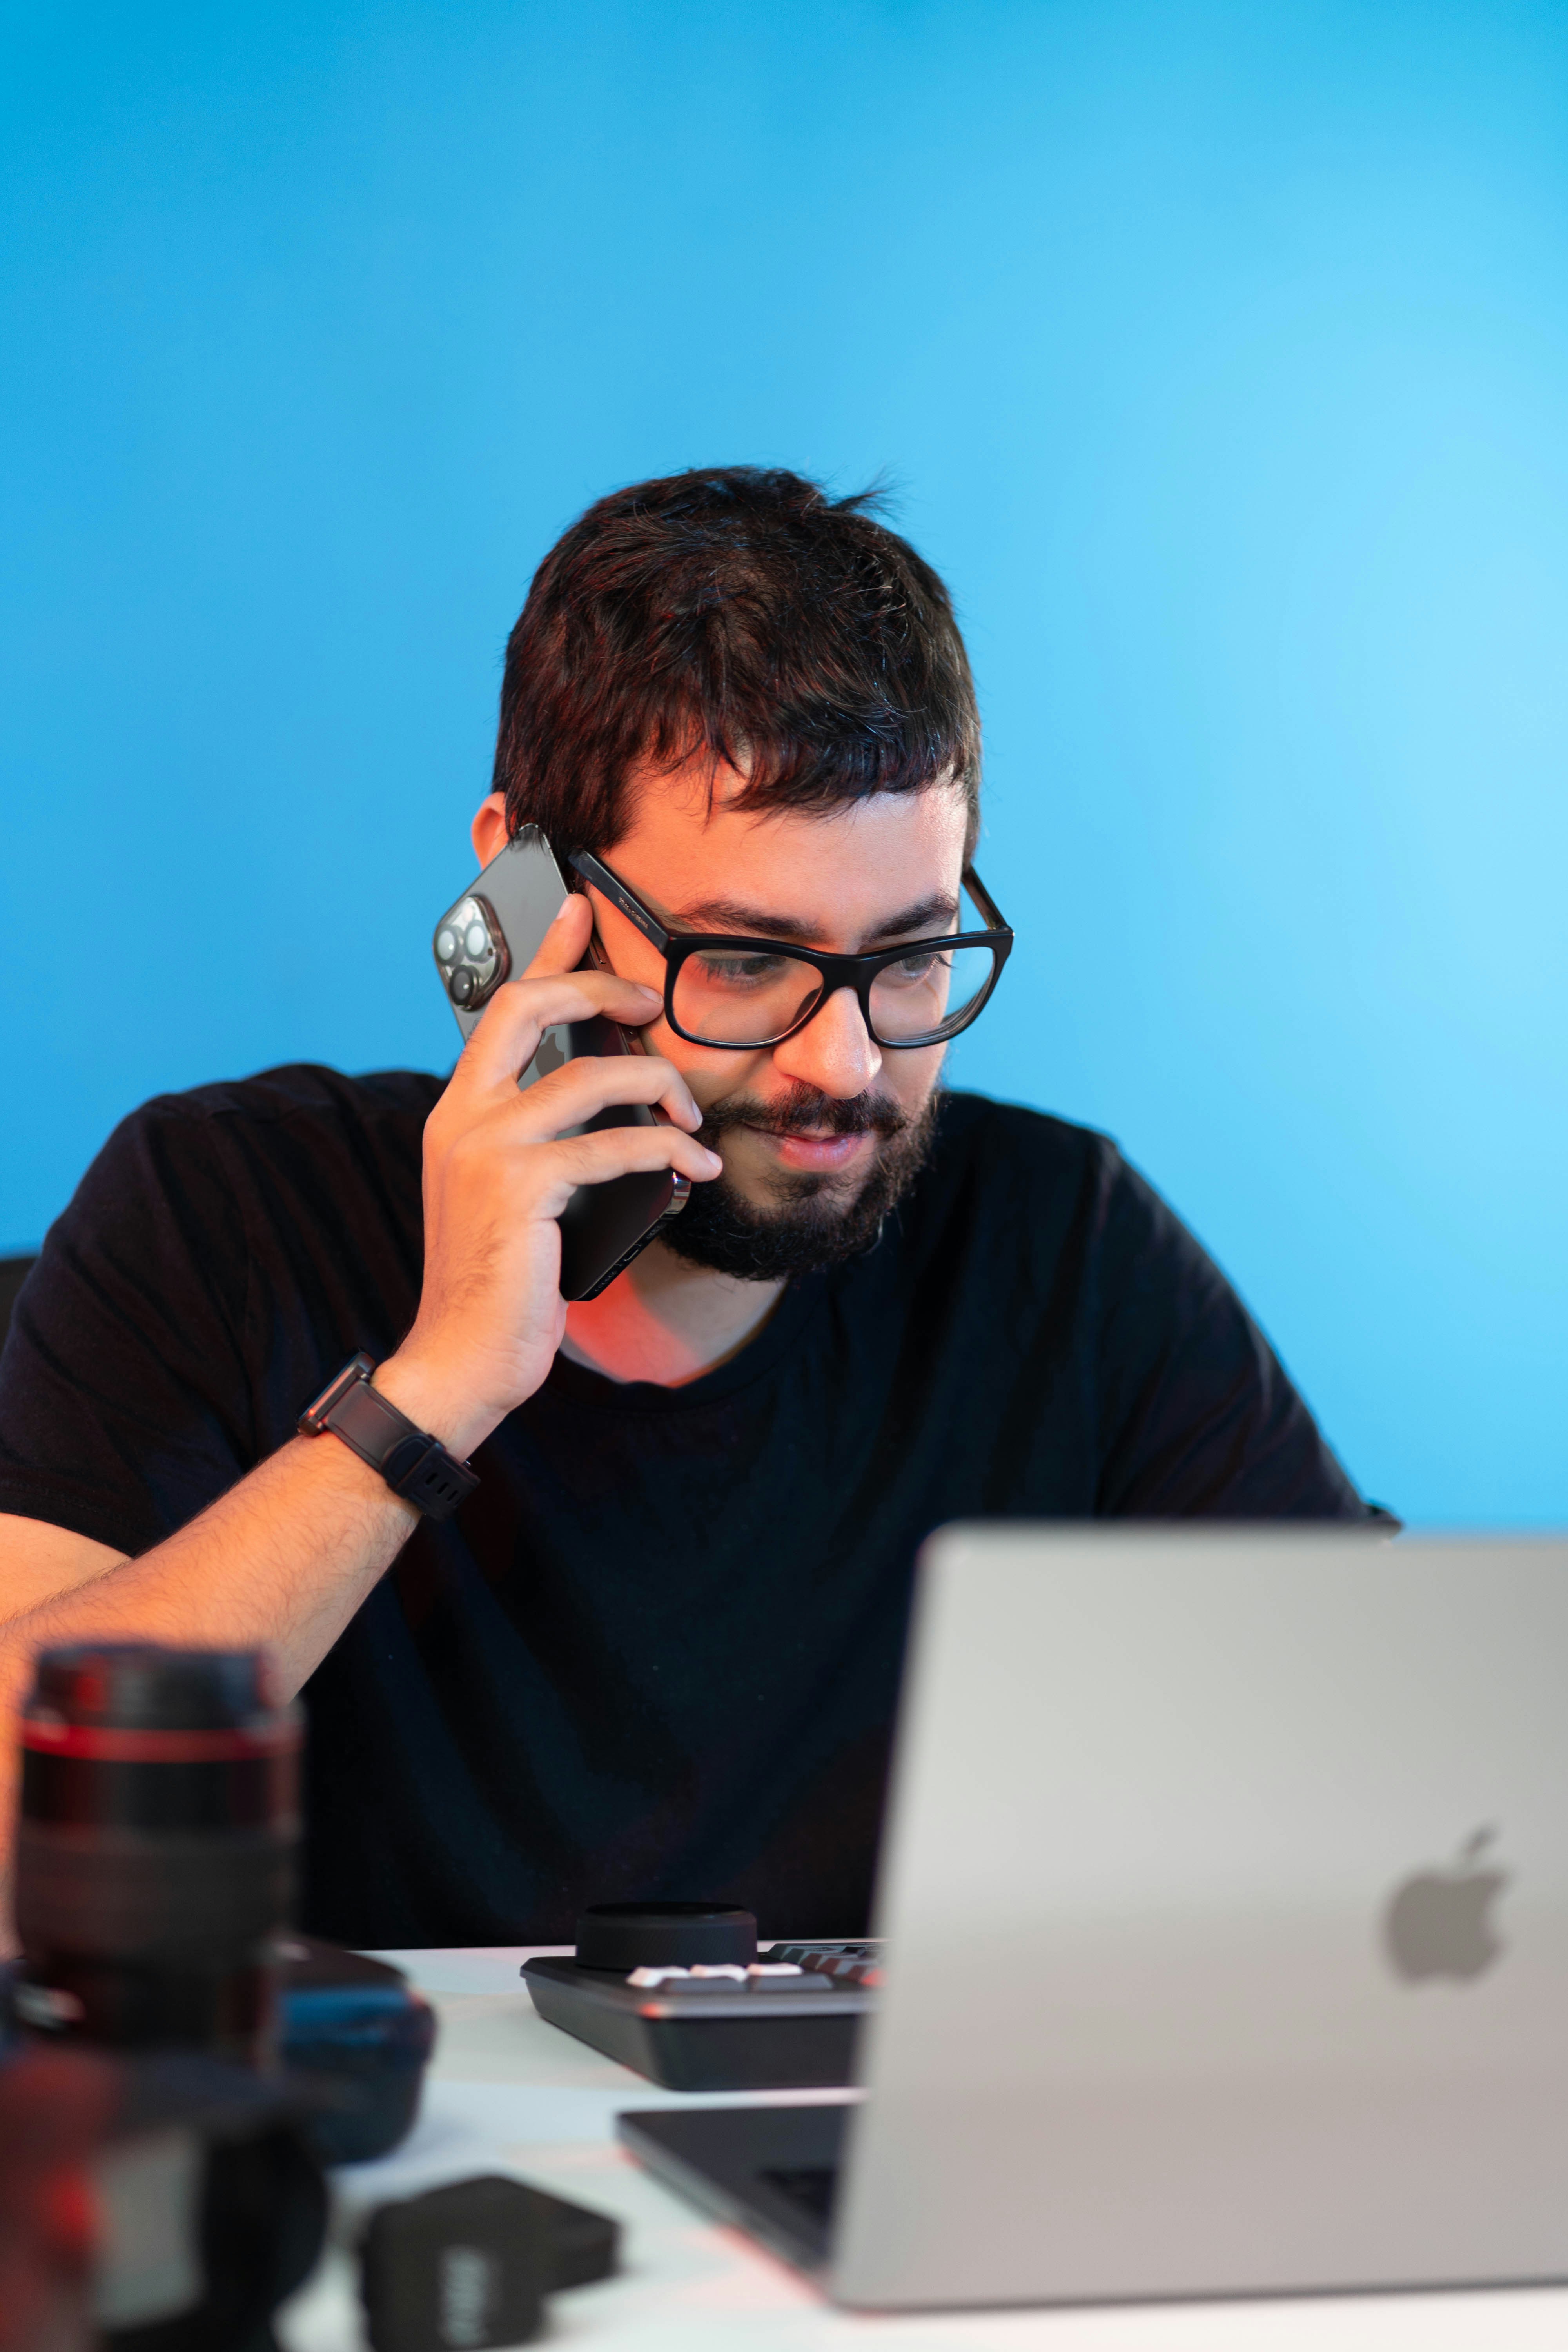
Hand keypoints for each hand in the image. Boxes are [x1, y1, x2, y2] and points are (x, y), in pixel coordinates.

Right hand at [377, 894, 719, 1452]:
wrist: (461, 1361)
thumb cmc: (500, 1283)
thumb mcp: (516, 1197)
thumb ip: (545, 1144)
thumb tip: (616, 1110)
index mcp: (459, 1112)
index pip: (500, 1006)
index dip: (545, 951)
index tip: (579, 907)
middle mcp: (462, 1117)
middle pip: (529, 1005)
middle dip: (599, 986)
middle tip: (651, 1002)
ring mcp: (485, 1149)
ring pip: (593, 1077)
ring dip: (661, 1089)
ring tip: (693, 1122)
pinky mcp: (519, 1189)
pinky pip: (616, 1146)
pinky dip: (669, 1154)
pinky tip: (695, 1172)